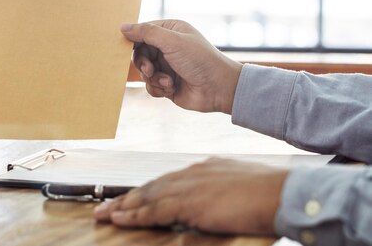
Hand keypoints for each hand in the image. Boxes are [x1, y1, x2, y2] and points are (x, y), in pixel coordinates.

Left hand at [94, 158, 288, 234]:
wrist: (283, 193)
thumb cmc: (268, 194)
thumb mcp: (238, 187)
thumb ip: (217, 192)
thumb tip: (207, 204)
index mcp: (203, 168)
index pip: (167, 180)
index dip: (146, 191)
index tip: (130, 198)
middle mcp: (192, 173)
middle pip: (151, 186)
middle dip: (126, 197)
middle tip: (105, 205)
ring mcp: (190, 186)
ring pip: (147, 196)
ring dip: (123, 206)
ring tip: (104, 213)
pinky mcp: (190, 202)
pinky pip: (154, 209)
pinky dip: (134, 215)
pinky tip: (119, 218)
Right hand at [121, 20, 241, 113]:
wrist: (219, 89)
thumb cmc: (200, 60)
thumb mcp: (172, 41)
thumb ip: (146, 33)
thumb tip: (123, 27)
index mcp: (170, 31)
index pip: (143, 32)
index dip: (134, 41)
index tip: (126, 49)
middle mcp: (167, 47)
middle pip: (140, 53)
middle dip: (143, 64)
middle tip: (150, 70)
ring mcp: (167, 66)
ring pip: (144, 72)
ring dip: (154, 78)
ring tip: (168, 81)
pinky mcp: (167, 83)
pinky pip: (151, 86)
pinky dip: (158, 88)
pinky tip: (171, 88)